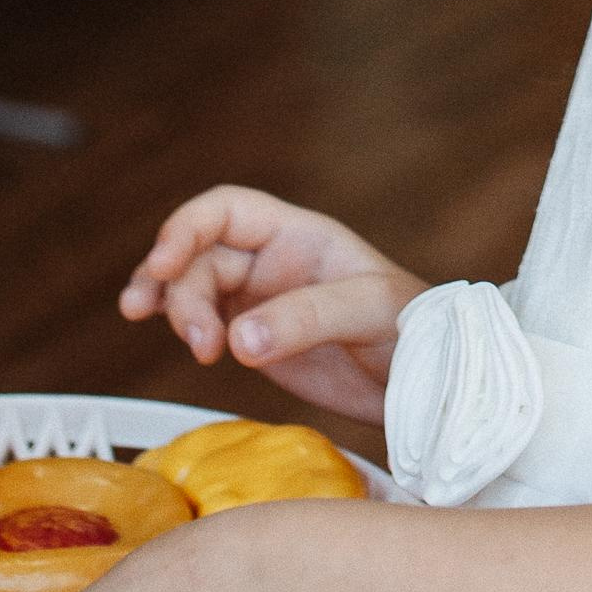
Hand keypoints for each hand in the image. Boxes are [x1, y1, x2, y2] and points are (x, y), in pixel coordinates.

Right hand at [119, 188, 418, 422]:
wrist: (430, 381)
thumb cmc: (415, 330)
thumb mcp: (371, 312)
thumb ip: (308, 318)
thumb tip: (239, 339)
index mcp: (300, 235)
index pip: (225, 210)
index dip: (185, 229)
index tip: (161, 265)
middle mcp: (272, 259)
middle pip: (200, 256)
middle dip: (183, 292)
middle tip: (200, 343)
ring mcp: (260, 298)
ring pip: (193, 288)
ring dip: (172, 308)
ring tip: (190, 345)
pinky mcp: (255, 338)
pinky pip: (203, 321)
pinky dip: (180, 324)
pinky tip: (168, 335)